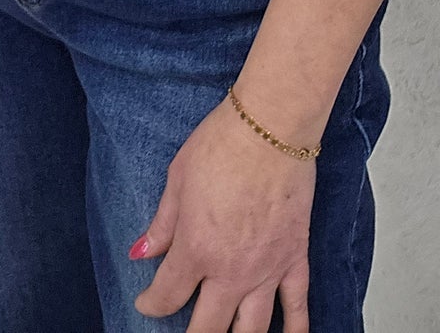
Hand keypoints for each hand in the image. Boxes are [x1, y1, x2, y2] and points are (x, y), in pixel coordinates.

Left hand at [130, 95, 316, 331]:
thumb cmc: (222, 144)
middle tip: (183, 332)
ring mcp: (266, 270)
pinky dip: (294, 329)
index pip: (167, 295)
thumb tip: (142, 252)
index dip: (151, 304)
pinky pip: (297, 306)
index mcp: (196, 249)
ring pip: (250, 330)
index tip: (146, 302)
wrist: (271, 127)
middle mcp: (230, 270)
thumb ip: (163, 224)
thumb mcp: (178, 179)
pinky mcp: (294, 258)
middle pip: (206, 328)